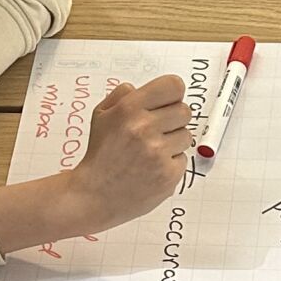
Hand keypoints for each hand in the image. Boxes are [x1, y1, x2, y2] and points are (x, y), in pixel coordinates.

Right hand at [0, 76, 193, 253]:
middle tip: (157, 131)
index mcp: (129, 108)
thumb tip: (145, 89)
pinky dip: (171, 163)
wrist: (94, 195)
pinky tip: (152, 168)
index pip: (174, 86)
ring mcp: (158, 153)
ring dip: (173, 142)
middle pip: (185, 111)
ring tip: (151, 152)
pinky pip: (183, 159)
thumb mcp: (101, 116)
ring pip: (186, 136)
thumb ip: (123, 95)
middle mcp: (144, 128)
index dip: (173, 94)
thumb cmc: (100, 155)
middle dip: (173, 119)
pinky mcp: (168, 174)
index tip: (168, 102)